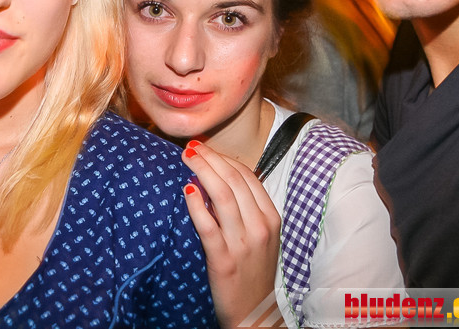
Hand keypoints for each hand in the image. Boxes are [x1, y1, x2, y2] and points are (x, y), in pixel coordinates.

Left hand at [183, 140, 281, 328]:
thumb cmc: (254, 272)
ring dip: (202, 171)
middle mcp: (260, 227)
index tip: (206, 148)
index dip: (224, 158)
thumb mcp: (261, 237)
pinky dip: (197, 204)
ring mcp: (243, 243)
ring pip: (221, 196)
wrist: (256, 314)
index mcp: (271, 218)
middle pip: (233, 180)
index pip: (247, 177)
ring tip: (187, 158)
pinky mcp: (224, 259)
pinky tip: (187, 191)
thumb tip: (218, 179)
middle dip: (210, 158)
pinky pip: (208, 225)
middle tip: (192, 146)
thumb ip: (246, 210)